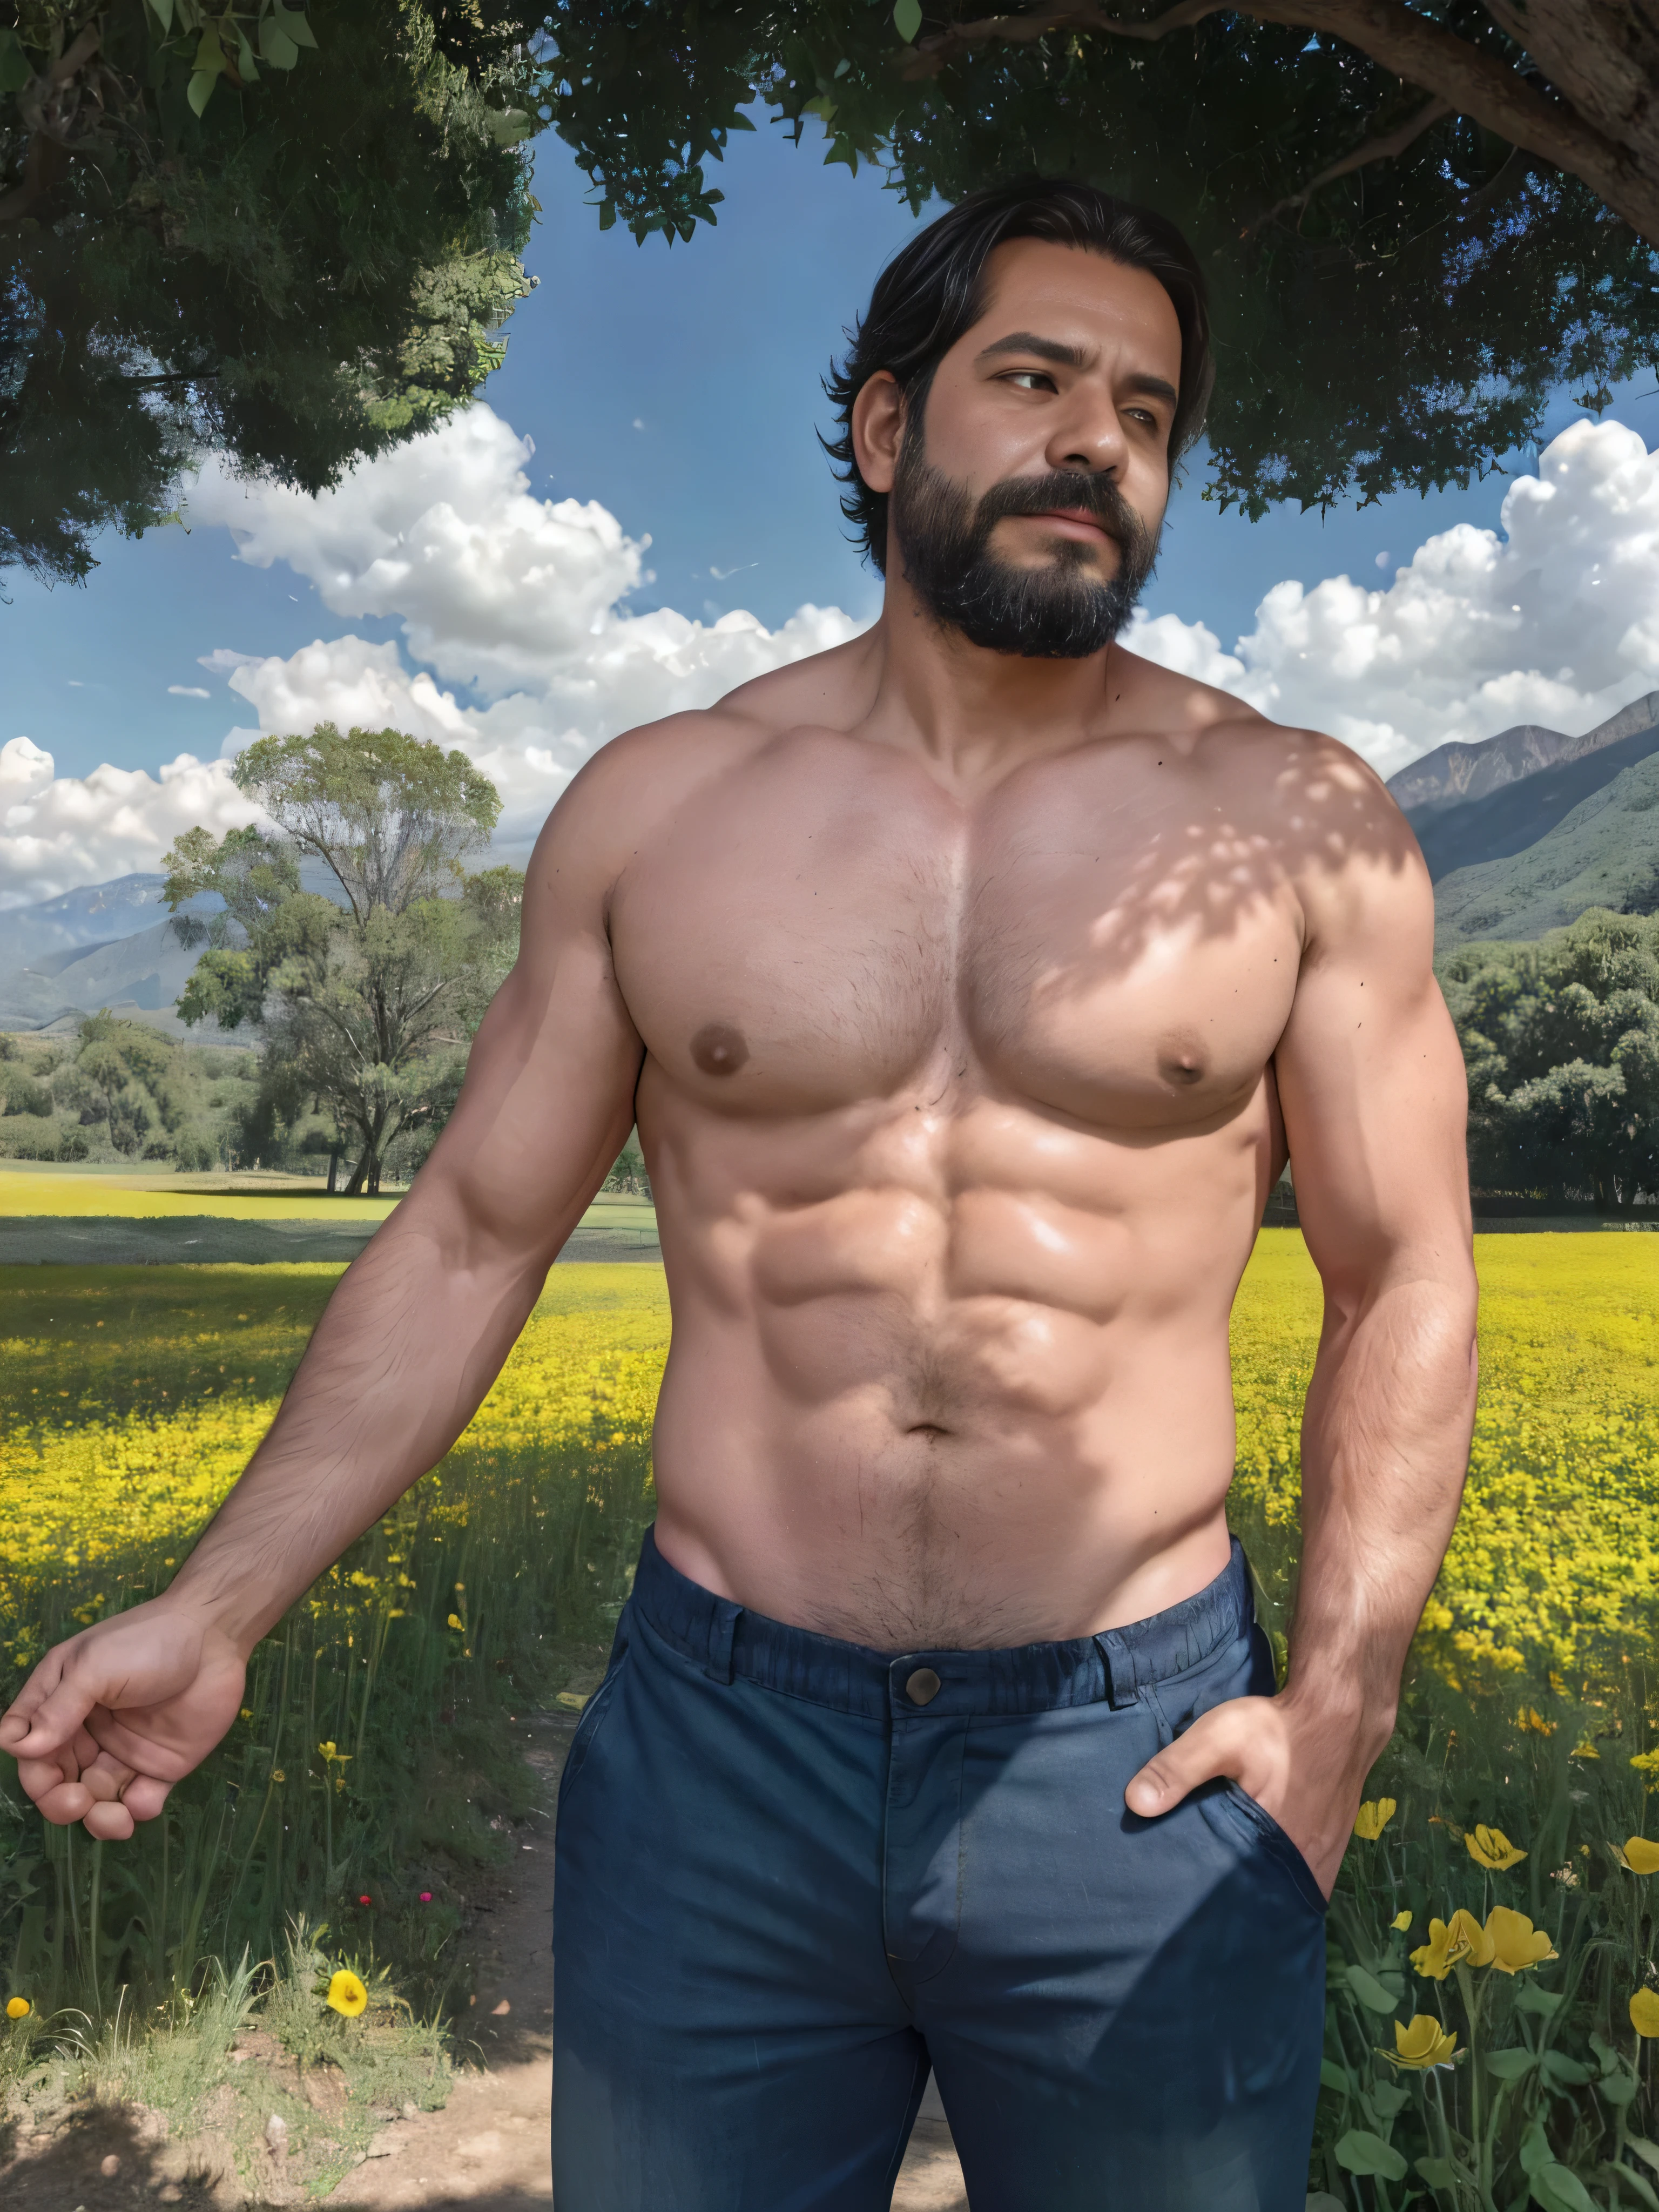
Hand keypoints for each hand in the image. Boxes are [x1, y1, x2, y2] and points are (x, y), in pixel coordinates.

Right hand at [0, 1600, 245, 1839]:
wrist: (215, 1636)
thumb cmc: (148, 1642)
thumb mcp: (94, 1667)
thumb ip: (57, 1709)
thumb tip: (20, 1749)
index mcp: (60, 1702)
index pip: (30, 1748)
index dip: (32, 1768)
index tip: (45, 1770)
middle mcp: (87, 1732)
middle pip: (59, 1781)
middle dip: (60, 1802)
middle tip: (77, 1804)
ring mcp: (124, 1750)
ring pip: (97, 1799)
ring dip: (98, 1818)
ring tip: (115, 1820)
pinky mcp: (161, 1765)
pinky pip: (140, 1799)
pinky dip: (137, 1809)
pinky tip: (143, 1802)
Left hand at [1124, 1690, 1368, 1897]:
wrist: (1339, 1711)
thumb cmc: (1278, 1729)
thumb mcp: (1218, 1738)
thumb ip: (1177, 1769)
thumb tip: (1135, 1805)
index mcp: (1282, 1855)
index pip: (1240, 1902)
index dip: (1210, 1908)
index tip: (1178, 1909)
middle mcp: (1309, 1869)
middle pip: (1262, 1899)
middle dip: (1230, 1902)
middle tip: (1191, 1901)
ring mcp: (1326, 1859)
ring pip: (1283, 1889)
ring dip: (1255, 1888)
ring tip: (1216, 1887)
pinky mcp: (1332, 1844)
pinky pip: (1300, 1874)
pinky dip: (1276, 1873)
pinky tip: (1252, 1863)